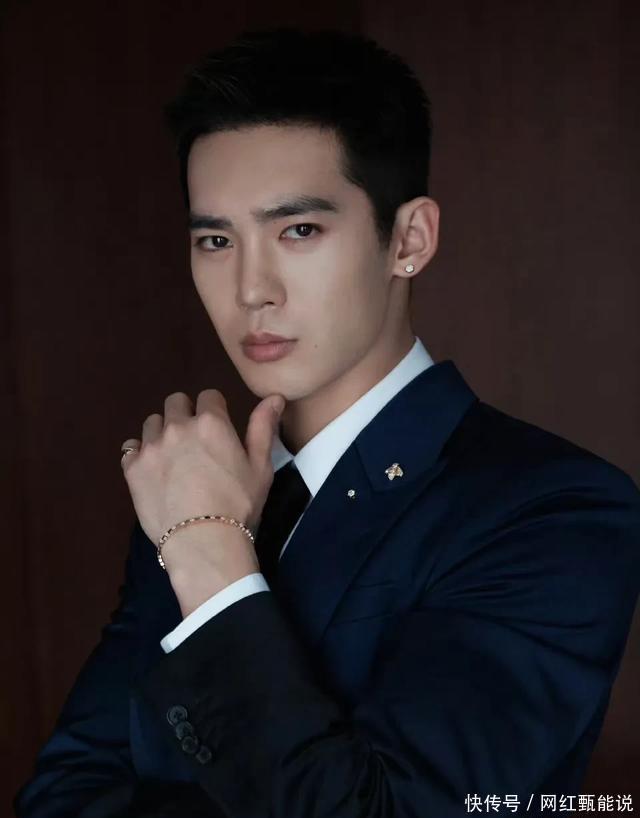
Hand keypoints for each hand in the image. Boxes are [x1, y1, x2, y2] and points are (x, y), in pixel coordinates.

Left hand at [120, 389, 284, 546]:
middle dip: (185, 413)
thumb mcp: (261, 467)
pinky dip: (140, 453)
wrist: (204, 541)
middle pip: (176, 402)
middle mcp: (177, 427)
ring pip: (152, 422)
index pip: (208, 396)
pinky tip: (152, 469)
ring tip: (173, 456)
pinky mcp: (133, 469)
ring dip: (162, 431)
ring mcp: (151, 447)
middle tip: (195, 440)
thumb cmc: (239, 504)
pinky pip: (130, 447)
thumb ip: (263, 427)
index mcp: (211, 422)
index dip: (214, 409)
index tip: (218, 427)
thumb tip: (274, 396)